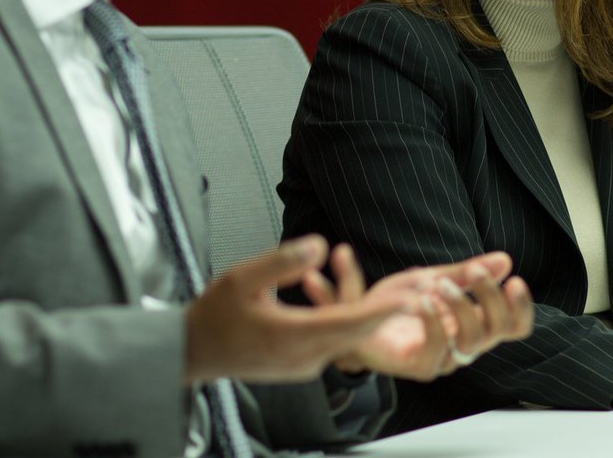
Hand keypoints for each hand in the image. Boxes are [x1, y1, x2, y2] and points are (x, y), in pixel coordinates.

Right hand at [181, 235, 410, 384]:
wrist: (191, 351)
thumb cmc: (214, 315)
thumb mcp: (244, 277)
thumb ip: (284, 260)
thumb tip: (319, 246)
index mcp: (292, 337)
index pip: (349, 322)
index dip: (383, 309)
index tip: (411, 297)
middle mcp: (304, 357)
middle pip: (356, 333)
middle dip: (389, 313)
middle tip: (421, 292)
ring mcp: (303, 366)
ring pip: (347, 340)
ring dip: (370, 319)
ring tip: (399, 297)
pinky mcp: (300, 366)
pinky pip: (334, 344)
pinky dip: (350, 326)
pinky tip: (358, 309)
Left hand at [301, 247, 533, 380]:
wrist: (352, 320)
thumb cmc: (395, 304)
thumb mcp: (432, 278)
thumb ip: (466, 272)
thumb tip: (505, 259)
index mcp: (472, 323)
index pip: (513, 326)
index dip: (521, 308)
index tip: (515, 281)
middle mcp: (463, 344)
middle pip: (497, 331)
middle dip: (490, 298)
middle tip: (474, 271)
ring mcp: (443, 358)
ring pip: (471, 342)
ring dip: (461, 306)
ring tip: (441, 284)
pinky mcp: (418, 366)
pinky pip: (437, 350)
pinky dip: (434, 322)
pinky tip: (423, 301)